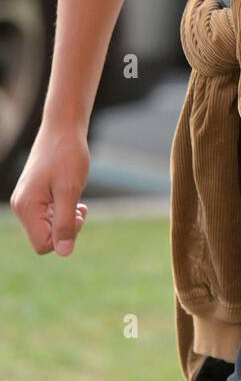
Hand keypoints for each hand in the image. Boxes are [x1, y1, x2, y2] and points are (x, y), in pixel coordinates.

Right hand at [10, 124, 89, 256]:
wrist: (63, 128)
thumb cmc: (67, 156)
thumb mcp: (70, 191)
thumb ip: (65, 222)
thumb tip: (64, 253)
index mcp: (26, 207)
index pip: (43, 245)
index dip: (65, 236)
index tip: (77, 214)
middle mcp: (21, 206)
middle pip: (44, 239)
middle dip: (66, 228)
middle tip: (80, 208)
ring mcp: (26, 200)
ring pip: (47, 228)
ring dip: (65, 219)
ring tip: (77, 202)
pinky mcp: (34, 195)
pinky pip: (47, 216)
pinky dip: (62, 211)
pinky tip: (72, 198)